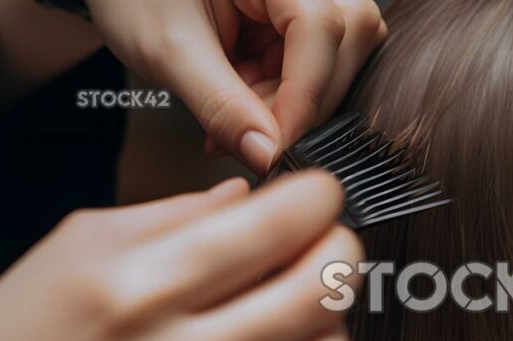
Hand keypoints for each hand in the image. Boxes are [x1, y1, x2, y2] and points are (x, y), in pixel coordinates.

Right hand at [0, 172, 361, 340]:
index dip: (318, 197)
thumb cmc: (15, 335)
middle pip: (325, 289)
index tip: (318, 192)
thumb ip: (178, 214)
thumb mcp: (80, 245)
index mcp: (138, 286)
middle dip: (340, 245)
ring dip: (327, 313)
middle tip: (323, 237)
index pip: (277, 227)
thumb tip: (253, 195)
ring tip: (293, 296)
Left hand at [85, 0, 386, 172]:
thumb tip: (265, 154)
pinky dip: (280, 102)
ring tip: (234, 113)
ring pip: (336, 66)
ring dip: (290, 105)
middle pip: (344, 46)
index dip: (304, 95)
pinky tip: (242, 106)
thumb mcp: (168, 49)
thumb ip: (221, 104)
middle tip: (244, 132)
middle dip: (297, 104)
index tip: (274, 147)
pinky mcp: (298, 27)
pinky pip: (315, 74)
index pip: (320, 29)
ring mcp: (304, 2)